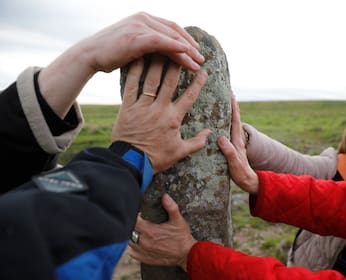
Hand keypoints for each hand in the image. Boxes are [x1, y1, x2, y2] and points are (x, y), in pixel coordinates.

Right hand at [39, 11, 204, 117]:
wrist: (90, 54)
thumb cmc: (111, 53)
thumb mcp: (134, 46)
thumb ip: (149, 45)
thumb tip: (164, 55)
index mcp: (144, 19)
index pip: (171, 28)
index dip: (186, 39)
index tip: (196, 52)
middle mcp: (143, 18)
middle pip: (174, 32)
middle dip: (190, 46)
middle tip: (202, 59)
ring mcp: (139, 25)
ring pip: (170, 37)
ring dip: (186, 51)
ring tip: (197, 62)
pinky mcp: (136, 36)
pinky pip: (161, 41)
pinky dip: (175, 47)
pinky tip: (186, 54)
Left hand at [112, 56, 209, 173]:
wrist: (131, 163)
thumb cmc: (156, 158)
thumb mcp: (179, 152)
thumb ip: (196, 142)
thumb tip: (210, 133)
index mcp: (173, 118)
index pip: (189, 96)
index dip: (198, 83)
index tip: (204, 71)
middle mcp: (159, 109)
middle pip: (170, 82)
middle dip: (177, 64)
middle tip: (181, 51)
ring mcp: (143, 106)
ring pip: (151, 80)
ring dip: (157, 62)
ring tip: (161, 48)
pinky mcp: (127, 107)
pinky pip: (131, 85)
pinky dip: (135, 71)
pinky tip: (138, 58)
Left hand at [128, 193, 195, 270]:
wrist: (186, 254)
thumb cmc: (182, 237)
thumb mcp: (178, 220)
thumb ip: (171, 207)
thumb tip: (165, 196)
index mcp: (150, 231)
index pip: (133, 221)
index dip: (134, 215)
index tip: (140, 214)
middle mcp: (144, 242)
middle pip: (129, 231)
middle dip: (132, 225)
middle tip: (139, 222)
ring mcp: (144, 251)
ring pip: (129, 242)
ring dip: (131, 236)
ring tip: (139, 231)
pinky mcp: (145, 259)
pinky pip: (132, 253)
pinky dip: (132, 248)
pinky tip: (138, 243)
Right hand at [217, 95, 258, 193]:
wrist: (248, 182)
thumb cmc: (241, 173)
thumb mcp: (234, 163)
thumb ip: (229, 151)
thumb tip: (221, 138)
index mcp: (237, 141)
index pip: (236, 121)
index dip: (234, 108)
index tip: (232, 95)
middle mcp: (236, 140)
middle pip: (233, 120)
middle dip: (230, 108)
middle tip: (225, 95)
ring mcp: (234, 144)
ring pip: (229, 126)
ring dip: (226, 116)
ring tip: (219, 106)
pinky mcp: (231, 149)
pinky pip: (226, 133)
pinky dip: (222, 126)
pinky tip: (215, 126)